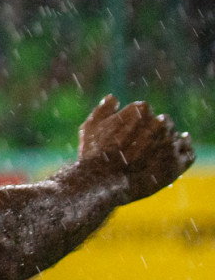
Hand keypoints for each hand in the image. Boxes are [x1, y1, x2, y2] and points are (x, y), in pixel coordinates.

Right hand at [76, 95, 196, 203]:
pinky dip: (183, 154)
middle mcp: (159, 123)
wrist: (102, 181)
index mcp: (141, 110)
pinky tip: (173, 158)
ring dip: (169, 144)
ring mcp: (170, 142)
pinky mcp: (178, 162)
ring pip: (177, 138)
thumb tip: (113, 98)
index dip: (136, 124)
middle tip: (141, 148)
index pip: (145, 111)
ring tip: (154, 157)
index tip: (129, 135)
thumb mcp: (90, 126)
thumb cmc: (93, 154)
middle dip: (155, 132)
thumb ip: (104, 110)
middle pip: (164, 123)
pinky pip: (188, 154)